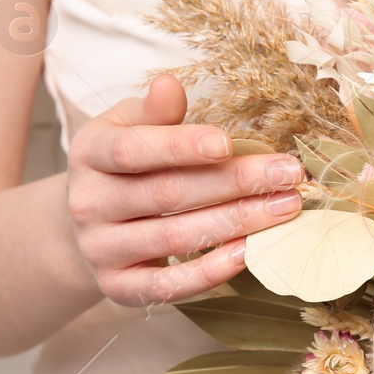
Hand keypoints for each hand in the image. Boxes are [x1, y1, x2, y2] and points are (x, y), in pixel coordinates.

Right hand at [65, 75, 305, 306]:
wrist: (84, 225)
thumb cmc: (123, 165)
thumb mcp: (128, 126)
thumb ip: (154, 111)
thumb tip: (170, 85)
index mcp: (89, 153)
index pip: (135, 150)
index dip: (181, 146)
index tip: (229, 143)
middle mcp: (88, 204)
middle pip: (167, 194)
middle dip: (235, 183)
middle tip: (289, 175)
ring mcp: (100, 250)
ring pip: (175, 238)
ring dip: (237, 222)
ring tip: (285, 208)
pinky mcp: (117, 288)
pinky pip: (167, 287)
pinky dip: (210, 272)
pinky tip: (249, 252)